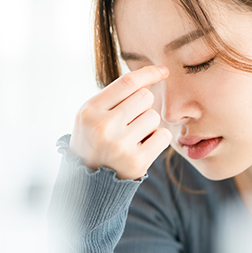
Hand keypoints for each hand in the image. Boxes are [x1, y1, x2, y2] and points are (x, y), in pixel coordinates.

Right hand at [69, 65, 172, 179]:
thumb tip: (150, 77)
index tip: (164, 71)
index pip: (127, 82)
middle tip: (130, 121)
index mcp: (90, 110)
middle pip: (145, 97)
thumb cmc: (94, 140)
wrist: (87, 181)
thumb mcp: (92, 114)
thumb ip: (116, 95)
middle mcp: (104, 126)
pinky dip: (157, 139)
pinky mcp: (137, 162)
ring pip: (154, 116)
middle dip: (143, 106)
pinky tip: (142, 146)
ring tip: (132, 136)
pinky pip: (162, 136)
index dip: (149, 73)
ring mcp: (120, 145)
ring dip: (149, 124)